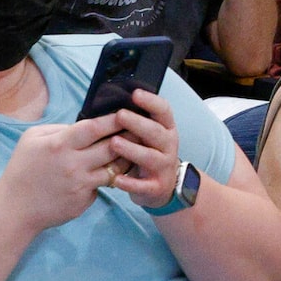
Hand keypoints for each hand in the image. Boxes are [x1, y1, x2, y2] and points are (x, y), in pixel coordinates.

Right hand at [0, 115, 128, 230]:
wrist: (15, 209)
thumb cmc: (22, 169)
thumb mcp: (32, 139)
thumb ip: (59, 129)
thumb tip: (85, 124)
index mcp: (60, 145)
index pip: (95, 127)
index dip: (114, 119)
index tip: (127, 112)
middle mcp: (74, 164)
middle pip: (112, 147)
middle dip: (129, 137)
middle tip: (142, 129)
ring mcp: (81, 185)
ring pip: (114, 168)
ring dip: (126, 158)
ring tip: (135, 149)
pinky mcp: (85, 201)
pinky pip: (103, 185)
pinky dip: (108, 177)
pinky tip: (115, 171)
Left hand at [100, 89, 185, 203]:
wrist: (163, 187)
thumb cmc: (148, 153)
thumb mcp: (148, 136)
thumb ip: (137, 121)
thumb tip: (112, 102)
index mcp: (166, 129)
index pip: (164, 110)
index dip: (151, 101)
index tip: (135, 93)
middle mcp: (168, 146)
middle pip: (155, 132)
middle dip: (137, 123)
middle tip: (119, 114)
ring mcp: (164, 167)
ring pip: (150, 157)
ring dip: (132, 149)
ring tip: (113, 143)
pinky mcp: (156, 187)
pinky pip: (143, 185)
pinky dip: (130, 183)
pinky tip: (116, 179)